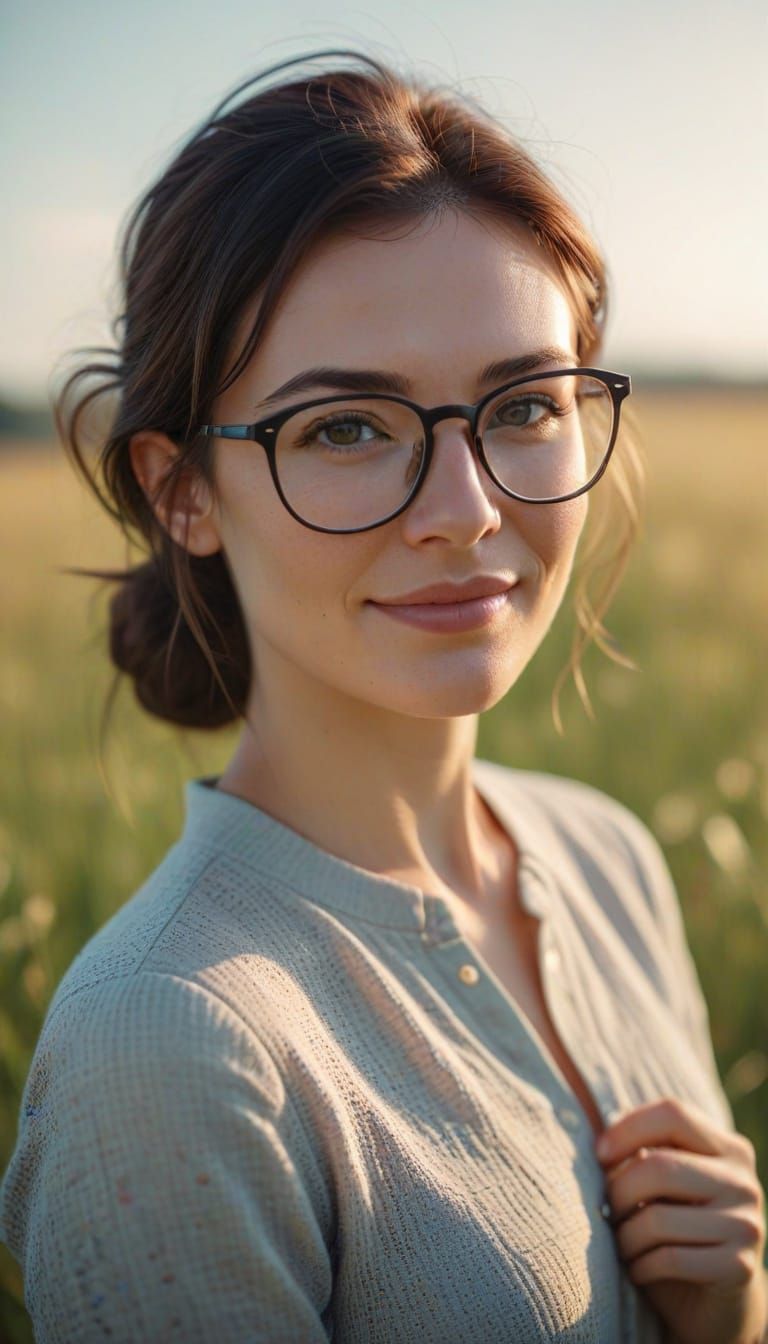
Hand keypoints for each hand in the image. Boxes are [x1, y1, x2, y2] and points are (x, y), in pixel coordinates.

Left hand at [596, 1097, 766, 1343]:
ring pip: (658, 1219)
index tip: (599, 1155)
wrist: (716, 1302)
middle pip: (659, 1166)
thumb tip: (601, 1147)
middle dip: (618, 1191)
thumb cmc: (676, 1231)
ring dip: (625, 1236)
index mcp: (728, 1148)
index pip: (673, 1113)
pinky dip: (641, 1267)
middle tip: (607, 1211)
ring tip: (623, 1244)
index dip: (628, 1129)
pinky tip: (639, 1269)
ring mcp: (746, 1225)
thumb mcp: (663, 1186)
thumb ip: (643, 1156)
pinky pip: (670, 1259)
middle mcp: (743, 1182)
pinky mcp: (739, 1267)